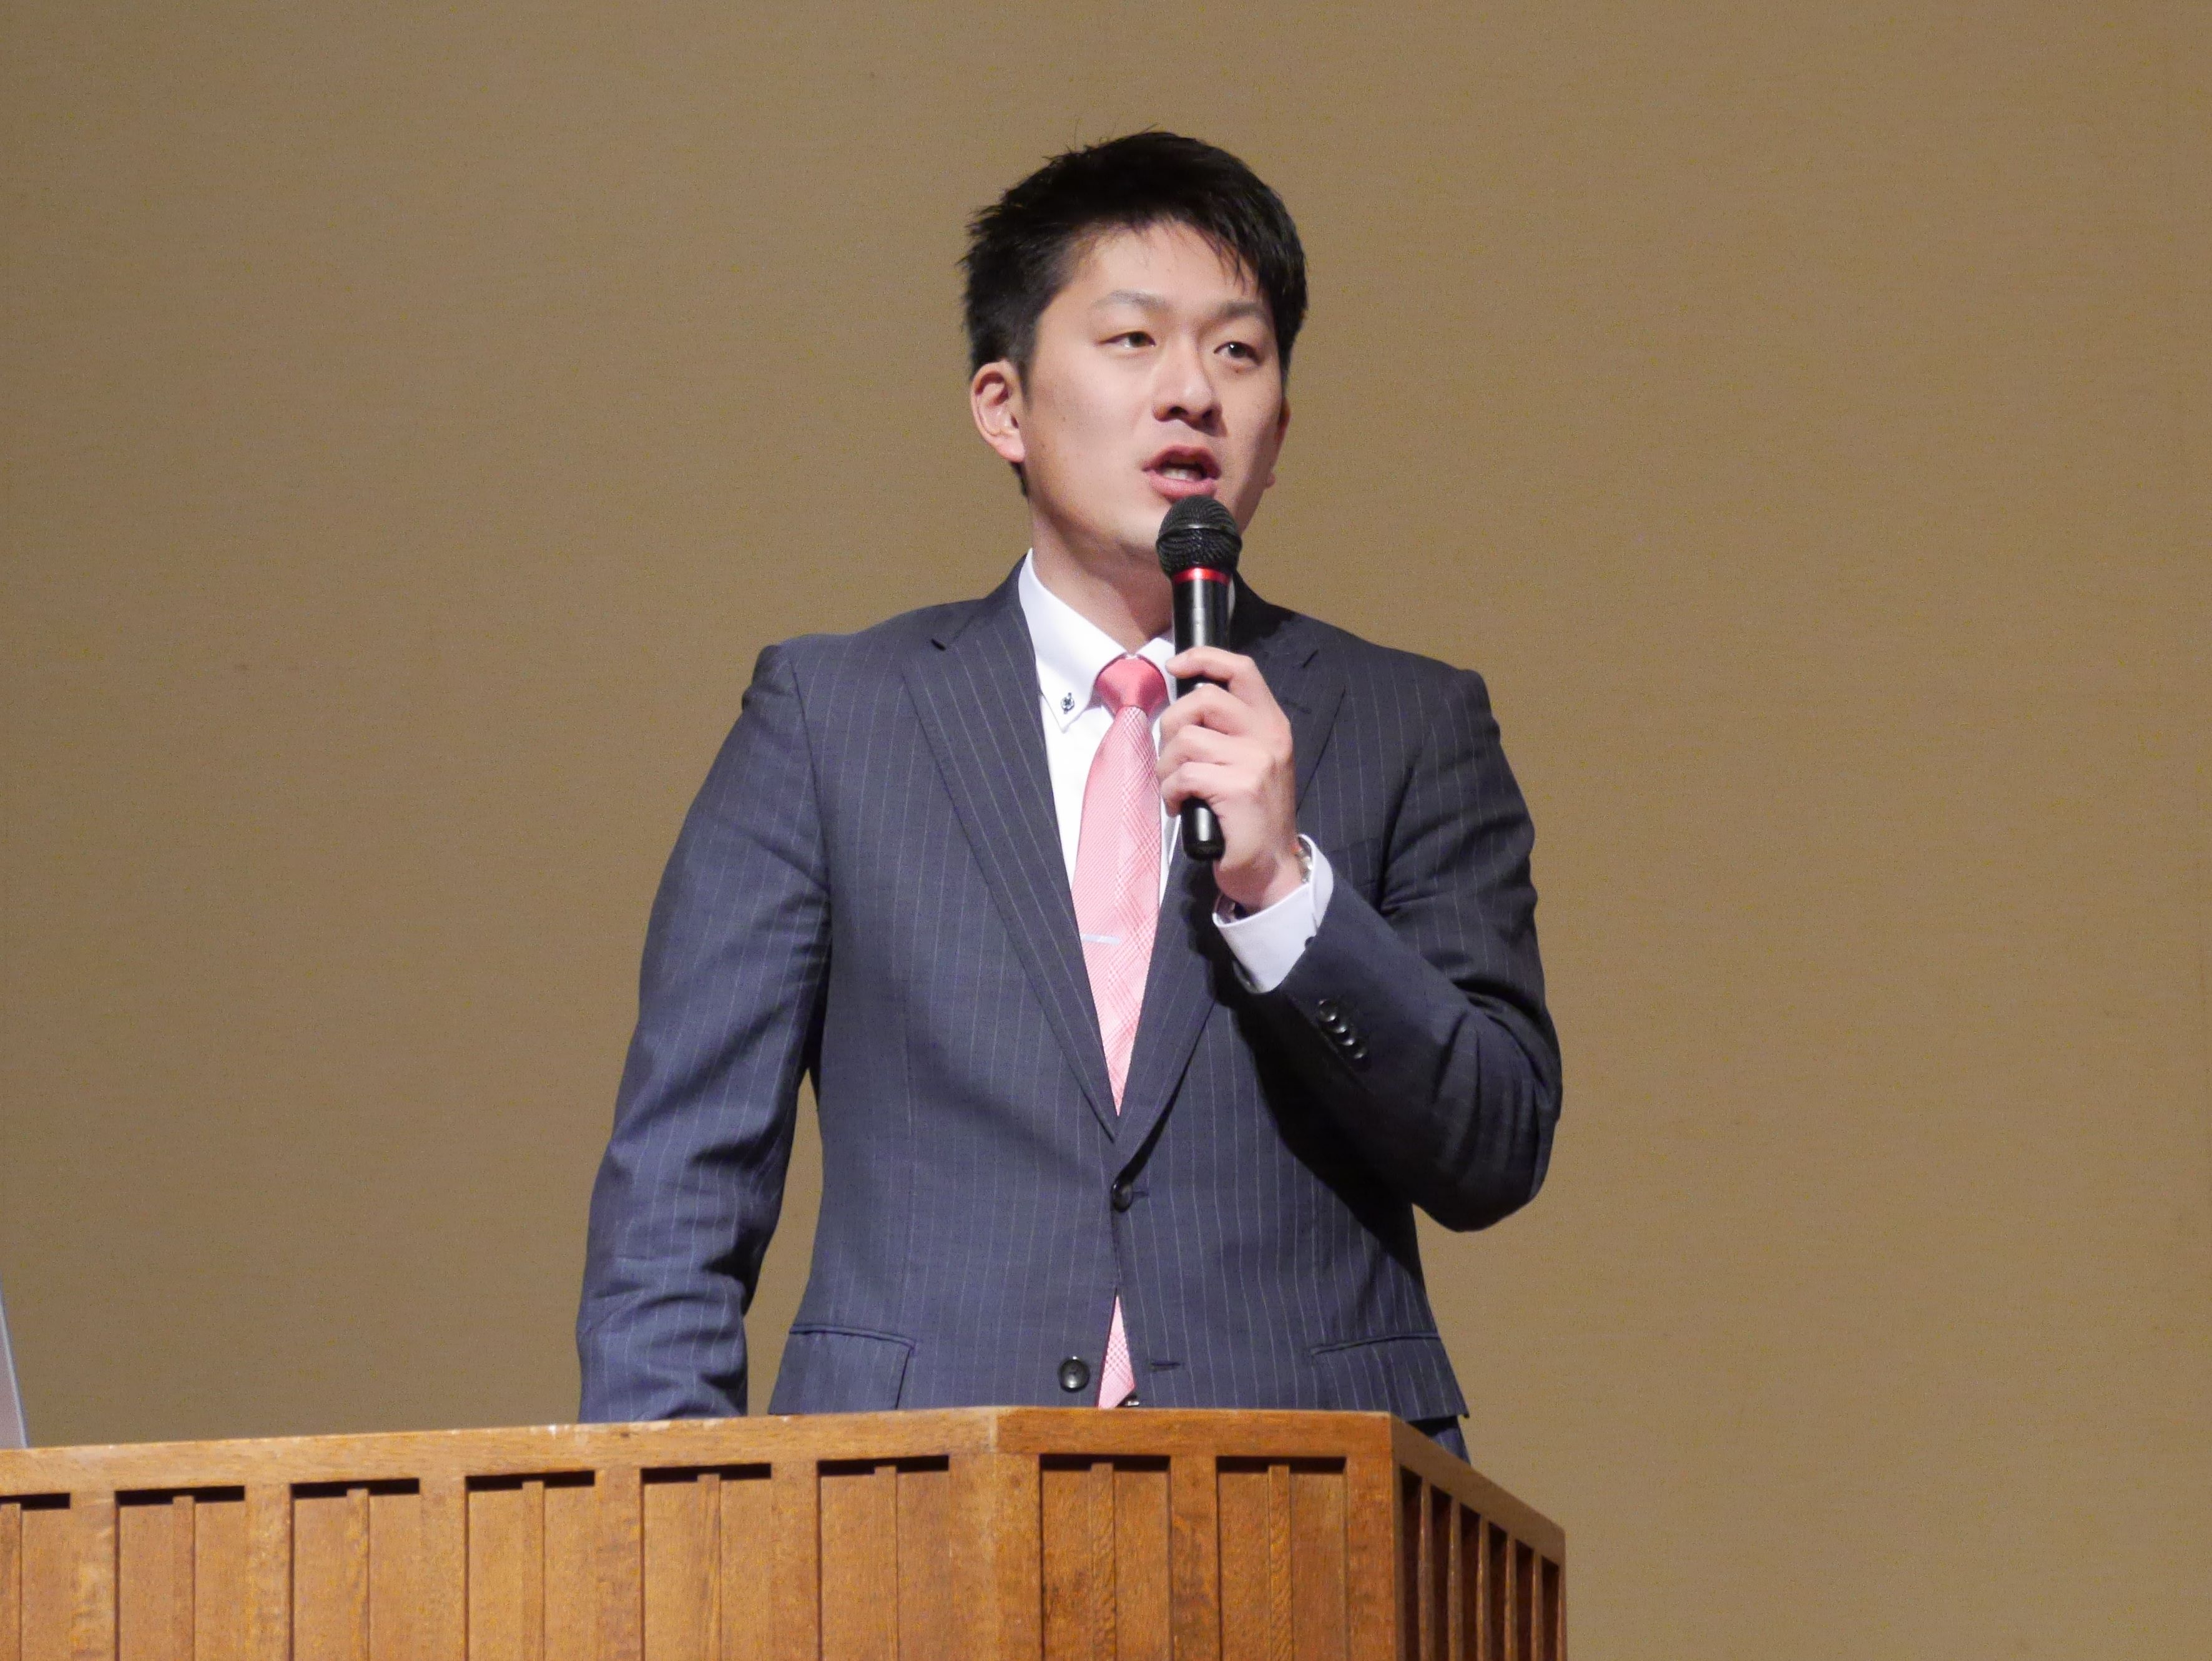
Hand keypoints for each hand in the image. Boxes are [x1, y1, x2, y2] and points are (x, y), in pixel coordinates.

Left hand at [1158, 646, 1303, 913]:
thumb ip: (1228, 731)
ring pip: (1186, 739)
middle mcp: (1269, 737)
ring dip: (1166, 767)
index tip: (1175, 666)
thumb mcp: (1250, 763)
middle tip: (1172, 759)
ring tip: (1176, 789)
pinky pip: (1184, 774)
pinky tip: (1180, 807)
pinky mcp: (1239, 789)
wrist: (1272, 869)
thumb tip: (1184, 704)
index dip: (1203, 658)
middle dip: (1171, 726)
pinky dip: (1170, 792)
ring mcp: (1256, 762)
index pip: (1241, 670)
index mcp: (1272, 724)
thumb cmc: (1251, 816)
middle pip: (1202, 699)